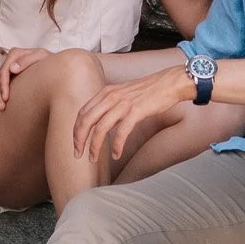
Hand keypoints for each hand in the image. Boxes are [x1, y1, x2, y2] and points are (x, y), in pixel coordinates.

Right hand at [0, 47, 47, 110]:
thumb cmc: (48, 61)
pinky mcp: (8, 74)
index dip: (3, 86)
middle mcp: (9, 60)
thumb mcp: (41, 57)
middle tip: (2, 107)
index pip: (4, 71)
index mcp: (15, 54)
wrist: (53, 65)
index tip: (6, 98)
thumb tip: (12, 68)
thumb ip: (27, 60)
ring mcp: (8, 67)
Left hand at [74, 60, 191, 166]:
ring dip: (94, 146)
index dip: (76, 130)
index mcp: (105, 92)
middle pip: (86, 120)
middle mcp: (111, 96)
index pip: (82, 113)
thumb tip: (101, 126)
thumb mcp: (122, 95)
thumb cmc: (147, 91)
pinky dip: (116, 146)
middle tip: (78, 155)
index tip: (76, 144)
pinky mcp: (136, 111)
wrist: (168, 83)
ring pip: (100, 128)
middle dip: (79, 140)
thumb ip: (110, 108)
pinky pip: (121, 132)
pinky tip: (116, 155)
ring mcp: (123, 103)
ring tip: (93, 159)